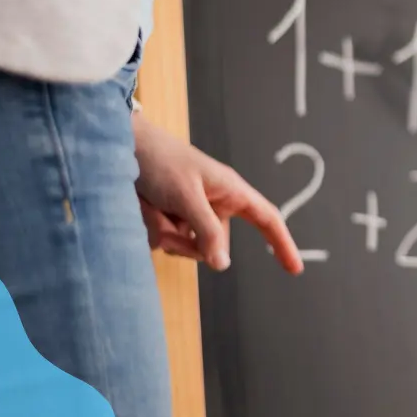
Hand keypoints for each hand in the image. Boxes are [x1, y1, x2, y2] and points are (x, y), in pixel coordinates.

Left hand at [132, 114, 303, 274]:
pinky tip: (143, 208)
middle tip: (166, 226)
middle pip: (214, 245)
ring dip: (165, 234)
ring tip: (151, 207)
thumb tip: (222, 265)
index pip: (266, 219)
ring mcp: (191, 213)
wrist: (121, 147)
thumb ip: (206, 231)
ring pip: (186, 247)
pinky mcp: (170, 218)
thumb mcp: (187, 196)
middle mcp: (215, 204)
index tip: (294, 269)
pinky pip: (166, 241)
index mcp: (231, 191)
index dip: (282, 244)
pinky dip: (153, 229)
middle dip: (188, 243)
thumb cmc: (162, 161)